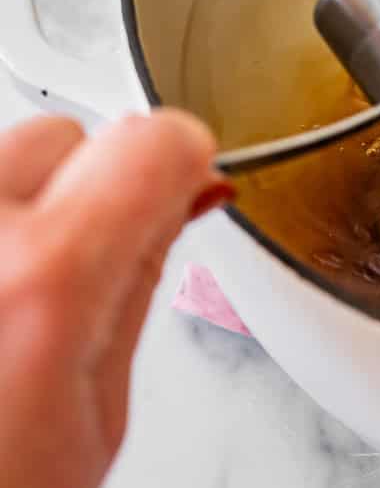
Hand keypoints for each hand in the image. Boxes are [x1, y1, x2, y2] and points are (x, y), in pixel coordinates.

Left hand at [0, 111, 233, 487]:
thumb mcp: (93, 426)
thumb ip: (136, 291)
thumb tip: (170, 205)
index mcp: (42, 283)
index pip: (150, 141)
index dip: (178, 165)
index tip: (179, 181)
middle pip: (58, 137)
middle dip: (79, 192)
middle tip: (66, 282)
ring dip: (5, 217)